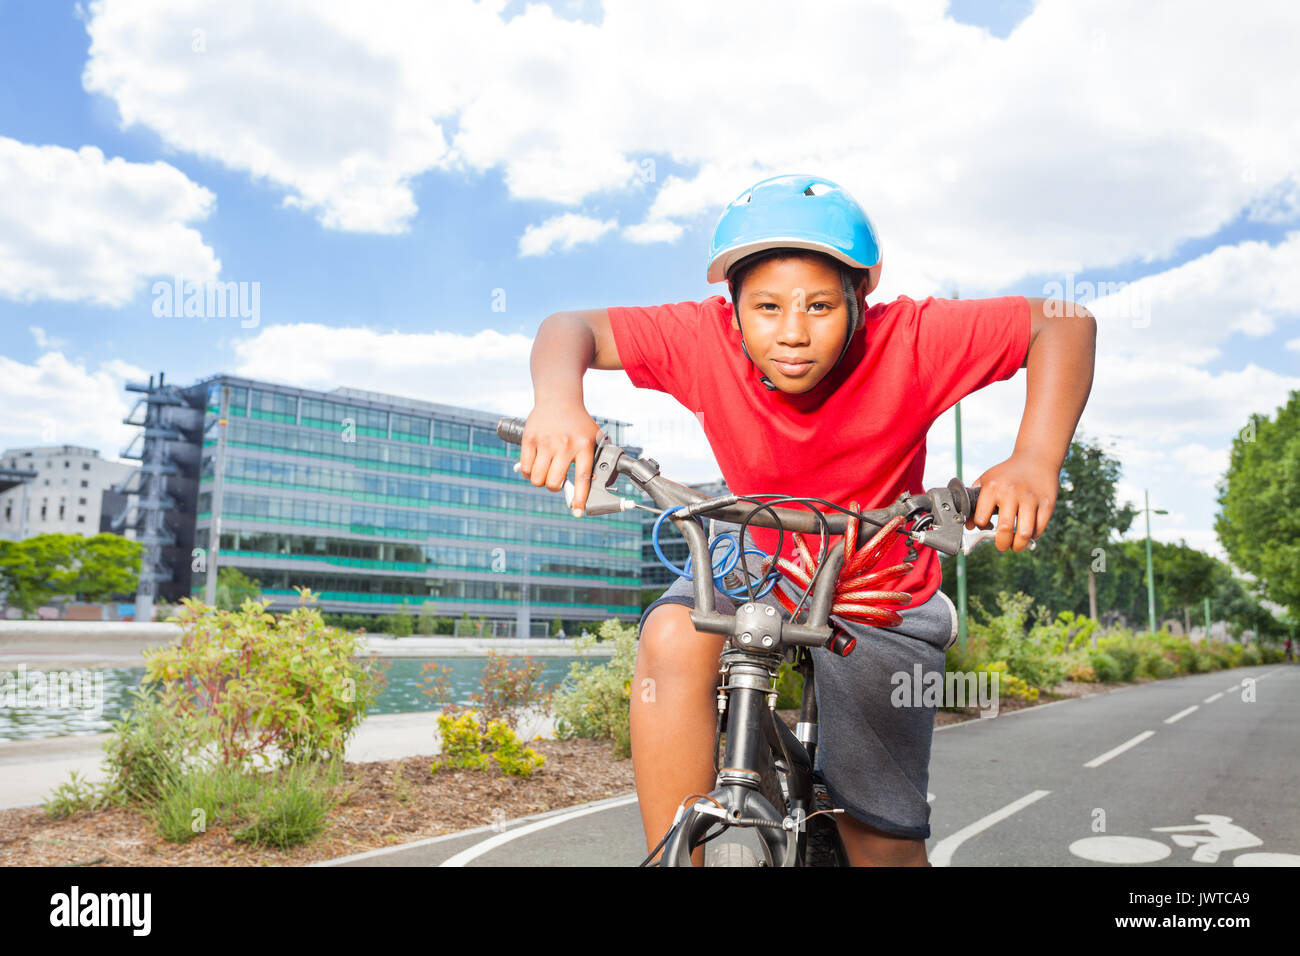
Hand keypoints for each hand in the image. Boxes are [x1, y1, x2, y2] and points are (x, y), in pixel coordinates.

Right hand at [518, 401, 603, 515]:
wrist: (559, 398)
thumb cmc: (578, 423)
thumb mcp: (593, 437)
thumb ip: (595, 459)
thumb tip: (598, 485)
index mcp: (583, 446)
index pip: (582, 478)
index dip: (580, 498)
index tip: (578, 512)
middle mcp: (565, 445)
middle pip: (553, 483)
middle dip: (554, 487)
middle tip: (556, 480)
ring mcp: (545, 442)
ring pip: (537, 479)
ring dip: (540, 481)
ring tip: (545, 472)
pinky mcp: (529, 439)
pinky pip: (526, 468)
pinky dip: (529, 472)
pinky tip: (535, 465)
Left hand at [965, 452, 1059, 551]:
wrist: (1036, 458)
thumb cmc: (1007, 474)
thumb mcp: (987, 480)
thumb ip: (975, 502)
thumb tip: (969, 526)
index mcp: (992, 488)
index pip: (981, 519)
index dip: (981, 527)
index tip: (985, 528)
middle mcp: (1011, 493)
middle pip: (1004, 529)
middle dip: (1001, 544)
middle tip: (1001, 546)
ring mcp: (1030, 499)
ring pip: (1024, 533)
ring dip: (1018, 546)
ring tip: (1015, 546)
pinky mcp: (1047, 504)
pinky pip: (1039, 528)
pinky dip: (1033, 536)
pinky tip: (1029, 533)